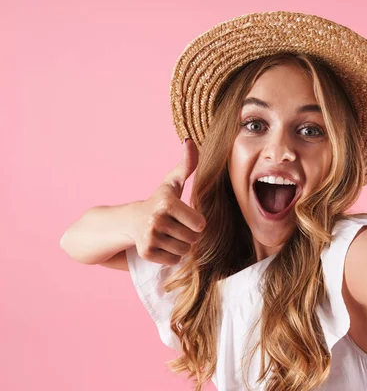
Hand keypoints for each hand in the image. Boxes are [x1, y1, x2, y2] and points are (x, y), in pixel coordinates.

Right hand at [130, 138, 204, 265]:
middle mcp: (156, 220)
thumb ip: (186, 164)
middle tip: (176, 226)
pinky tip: (161, 244)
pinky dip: (170, 256)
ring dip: (180, 245)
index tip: (185, 215)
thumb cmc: (159, 201)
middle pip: (193, 238)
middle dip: (189, 234)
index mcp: (167, 202)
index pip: (200, 224)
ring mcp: (150, 237)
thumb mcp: (172, 183)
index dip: (196, 221)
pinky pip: (173, 260)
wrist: (130, 221)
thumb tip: (190, 141)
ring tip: (168, 234)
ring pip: (184, 250)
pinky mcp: (145, 253)